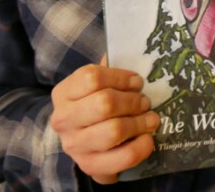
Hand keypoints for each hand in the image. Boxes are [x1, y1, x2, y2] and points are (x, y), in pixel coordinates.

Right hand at [50, 57, 158, 183]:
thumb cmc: (96, 102)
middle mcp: (64, 119)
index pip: (92, 77)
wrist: (84, 140)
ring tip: (151, 119)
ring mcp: (74, 145)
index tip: (137, 82)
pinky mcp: (90, 165)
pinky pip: (122, 157)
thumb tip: (133, 49)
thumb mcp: (98, 83)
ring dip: (140, 123)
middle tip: (145, 102)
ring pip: (113, 131)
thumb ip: (111, 68)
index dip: (121, 77)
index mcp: (64, 92)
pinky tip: (148, 138)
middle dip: (133, 101)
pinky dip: (141, 146)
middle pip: (105, 103)